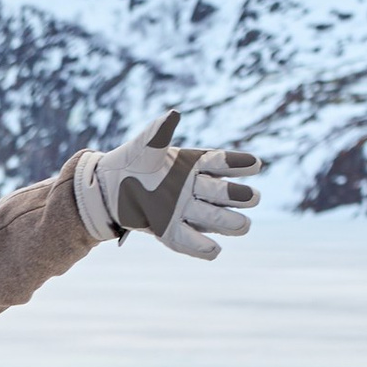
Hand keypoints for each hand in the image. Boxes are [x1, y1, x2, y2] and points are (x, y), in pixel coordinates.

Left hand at [77, 107, 261, 258]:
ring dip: (228, 222)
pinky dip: (201, 247)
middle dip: (238, 196)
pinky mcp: (171, 231)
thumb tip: (173, 115)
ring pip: (212, 218)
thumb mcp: (144, 147)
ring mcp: (185, 212)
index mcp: (194, 165)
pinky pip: (189, 241)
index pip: (220, 163)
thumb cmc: (134, 162)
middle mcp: (195, 189)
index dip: (238, 164)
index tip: (256, 164)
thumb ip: (159, 134)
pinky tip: (214, 251)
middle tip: (253, 197)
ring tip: (243, 225)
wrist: (110, 188)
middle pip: (221, 194)